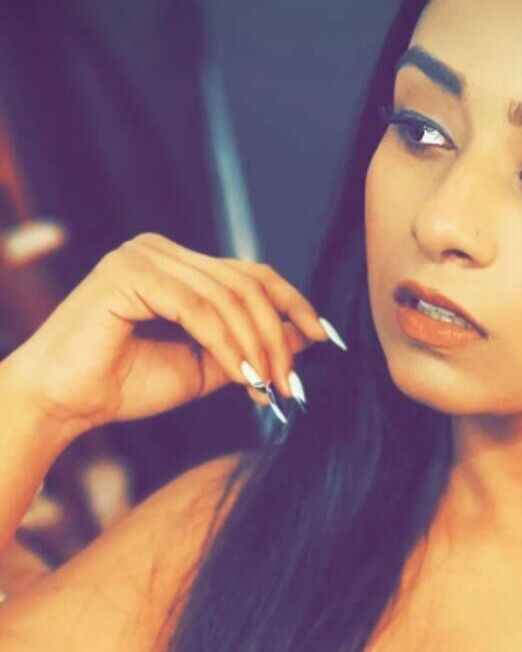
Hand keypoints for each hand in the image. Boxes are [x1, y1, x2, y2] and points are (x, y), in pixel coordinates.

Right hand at [3, 232, 330, 442]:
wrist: (65, 402)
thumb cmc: (124, 384)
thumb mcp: (204, 367)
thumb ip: (248, 347)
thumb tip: (307, 336)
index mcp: (177, 265)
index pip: (251, 274)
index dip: (294, 304)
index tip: (326, 339)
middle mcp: (161, 250)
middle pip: (246, 283)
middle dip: (279, 336)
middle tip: (292, 383)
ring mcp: (143, 255)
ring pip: (227, 297)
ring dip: (257, 346)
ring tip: (270, 387)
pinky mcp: (128, 272)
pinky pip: (197, 309)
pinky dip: (227, 345)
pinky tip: (244, 377)